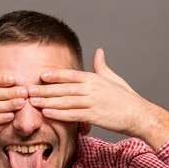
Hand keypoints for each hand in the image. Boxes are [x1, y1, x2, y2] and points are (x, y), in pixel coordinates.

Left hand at [28, 48, 168, 148]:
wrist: (140, 115)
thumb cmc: (126, 98)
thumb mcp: (114, 79)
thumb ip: (102, 66)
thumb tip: (98, 51)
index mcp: (95, 79)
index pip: (71, 75)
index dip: (55, 75)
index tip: (41, 75)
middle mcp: (92, 89)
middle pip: (64, 88)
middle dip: (44, 89)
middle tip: (28, 90)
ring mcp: (93, 102)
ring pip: (65, 101)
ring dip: (47, 101)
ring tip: (33, 101)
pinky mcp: (94, 116)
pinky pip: (72, 115)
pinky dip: (58, 114)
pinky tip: (47, 114)